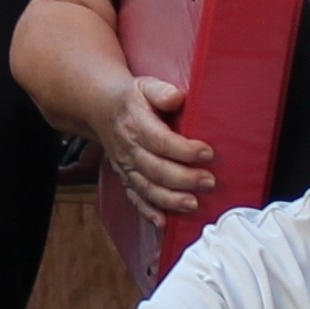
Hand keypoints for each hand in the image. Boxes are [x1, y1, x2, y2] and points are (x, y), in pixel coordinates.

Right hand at [96, 75, 212, 220]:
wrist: (101, 110)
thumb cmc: (131, 99)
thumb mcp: (145, 85)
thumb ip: (162, 91)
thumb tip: (177, 98)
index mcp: (136, 124)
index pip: (161, 141)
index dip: (184, 150)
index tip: (207, 153)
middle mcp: (129, 149)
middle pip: (156, 169)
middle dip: (184, 179)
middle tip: (209, 182)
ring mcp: (126, 167)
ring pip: (147, 188)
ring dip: (170, 200)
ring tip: (193, 204)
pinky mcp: (126, 179)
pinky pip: (136, 199)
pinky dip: (148, 213)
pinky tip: (164, 222)